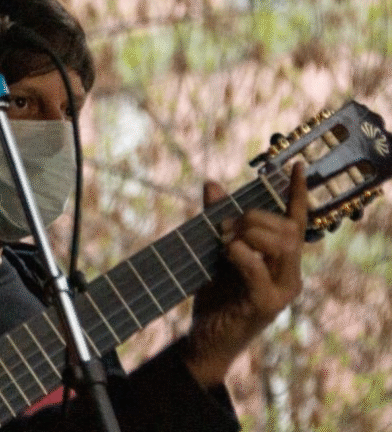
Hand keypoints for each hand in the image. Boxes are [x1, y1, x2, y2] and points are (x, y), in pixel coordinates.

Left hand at [182, 163, 306, 387]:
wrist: (206, 338)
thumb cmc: (216, 294)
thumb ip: (217, 219)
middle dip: (253, 217)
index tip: (295, 165)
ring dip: (248, 232)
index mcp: (283, 261)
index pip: (297, 222)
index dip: (296, 193)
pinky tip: (225, 253)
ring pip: (280, 244)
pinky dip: (239, 253)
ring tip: (224, 241)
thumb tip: (212, 183)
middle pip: (286, 228)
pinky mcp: (266, 304)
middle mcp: (290, 274)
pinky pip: (257, 267)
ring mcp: (282, 291)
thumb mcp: (216, 252)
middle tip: (223, 227)